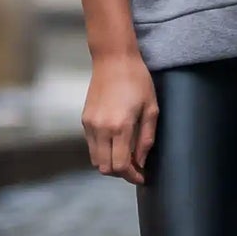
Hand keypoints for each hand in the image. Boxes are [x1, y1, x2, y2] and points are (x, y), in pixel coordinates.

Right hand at [81, 50, 158, 184]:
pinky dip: (102, 151)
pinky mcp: (84, 120)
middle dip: (121, 173)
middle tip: (135, 167)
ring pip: (95, 160)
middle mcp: (101, 129)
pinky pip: (91, 146)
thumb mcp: (151, 109)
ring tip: (125, 156)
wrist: (113, 59)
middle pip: (105, 168)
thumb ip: (146, 138)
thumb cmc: (137, 80)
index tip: (142, 176)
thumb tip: (142, 161)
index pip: (121, 165)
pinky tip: (115, 143)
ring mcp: (89, 125)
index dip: (132, 176)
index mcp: (120, 127)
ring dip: (110, 163)